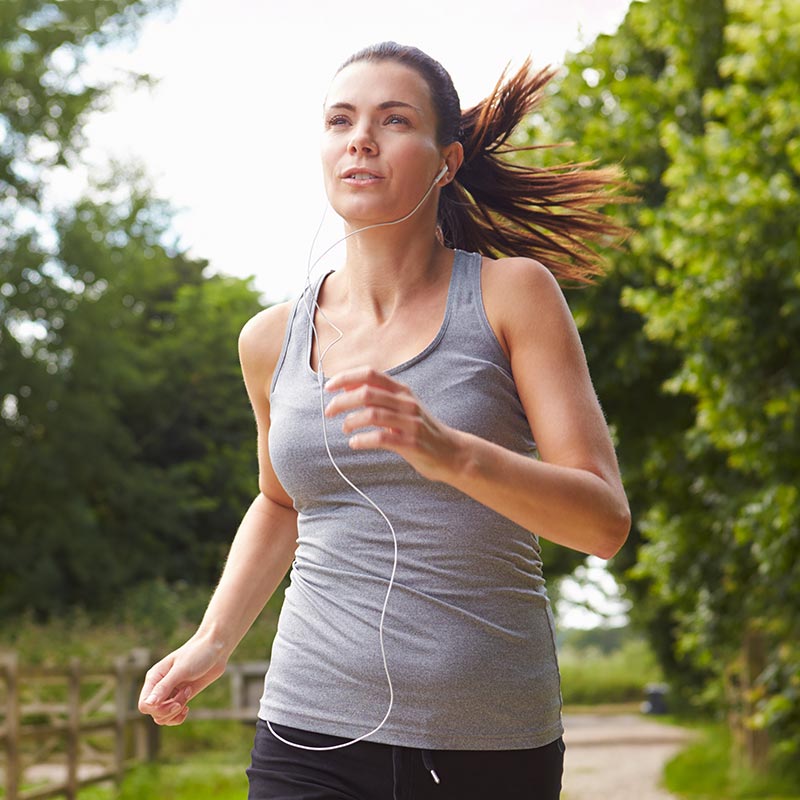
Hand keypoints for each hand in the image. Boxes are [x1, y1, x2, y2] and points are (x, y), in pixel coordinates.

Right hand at [137, 635, 227, 725]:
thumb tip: (148, 704)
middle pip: (154, 713)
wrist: (215, 649)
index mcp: (154, 678)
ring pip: (162, 717)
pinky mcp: (181, 697)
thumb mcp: (181, 670)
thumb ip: (164, 687)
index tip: (176, 703)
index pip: (144, 704)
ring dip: (176, 712)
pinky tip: (187, 708)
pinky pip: (172, 715)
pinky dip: (178, 716)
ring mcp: (170, 692)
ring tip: (188, 693)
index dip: (158, 709)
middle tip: (186, 694)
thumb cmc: (197, 654)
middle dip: (170, 710)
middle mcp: (159, 687)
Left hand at [324, 366, 464, 482]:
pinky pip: (381, 438)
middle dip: (342, 402)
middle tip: (329, 412)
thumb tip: (346, 385)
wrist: (453, 453)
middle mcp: (407, 402)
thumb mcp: (401, 407)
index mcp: (402, 390)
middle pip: (367, 393)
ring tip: (345, 429)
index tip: (328, 387)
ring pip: (372, 415)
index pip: (370, 374)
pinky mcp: (412, 443)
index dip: (346, 377)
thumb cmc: (421, 429)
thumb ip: (377, 395)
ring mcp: (411, 422)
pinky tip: (355, 443)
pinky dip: (363, 440)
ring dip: (351, 421)